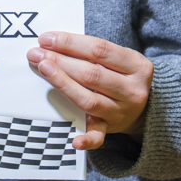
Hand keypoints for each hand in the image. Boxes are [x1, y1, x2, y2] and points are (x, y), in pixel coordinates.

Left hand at [28, 31, 152, 149]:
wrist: (144, 108)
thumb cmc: (121, 76)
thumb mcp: (119, 59)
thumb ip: (93, 51)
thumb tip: (52, 42)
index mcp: (137, 66)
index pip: (99, 50)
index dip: (70, 43)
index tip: (46, 39)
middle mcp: (132, 90)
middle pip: (91, 74)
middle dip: (60, 61)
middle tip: (37, 54)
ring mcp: (121, 111)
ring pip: (89, 100)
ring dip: (63, 84)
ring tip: (43, 70)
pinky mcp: (110, 128)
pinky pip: (98, 136)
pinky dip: (87, 139)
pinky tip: (73, 141)